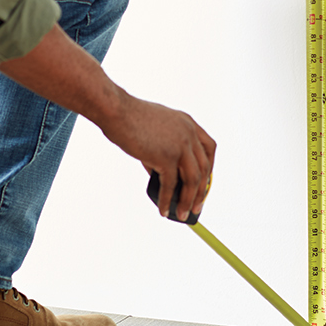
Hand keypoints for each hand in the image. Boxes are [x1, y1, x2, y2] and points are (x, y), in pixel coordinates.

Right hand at [98, 90, 215, 220]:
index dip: (209, 167)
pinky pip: (170, 185)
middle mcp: (189, 133)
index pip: (209, 148)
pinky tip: (163, 210)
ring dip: (189, 201)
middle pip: (204, 168)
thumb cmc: (129, 118)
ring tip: (184, 214)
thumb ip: (163, 150)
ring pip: (192, 180)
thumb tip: (162, 176)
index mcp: (188, 123)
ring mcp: (180, 145)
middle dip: (201, 191)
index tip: (205, 183)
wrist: (116, 111)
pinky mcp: (166, 157)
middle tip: (197, 206)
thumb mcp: (156, 129)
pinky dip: (167, 200)